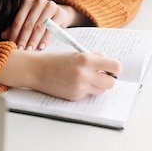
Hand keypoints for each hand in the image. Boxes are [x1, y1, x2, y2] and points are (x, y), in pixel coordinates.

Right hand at [0, 49, 121, 100]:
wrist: (36, 70)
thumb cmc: (56, 60)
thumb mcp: (76, 53)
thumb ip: (94, 57)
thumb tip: (110, 64)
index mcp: (86, 59)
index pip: (115, 66)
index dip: (115, 68)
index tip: (112, 68)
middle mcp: (84, 74)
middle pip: (111, 83)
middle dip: (108, 79)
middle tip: (101, 75)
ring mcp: (80, 87)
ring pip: (101, 90)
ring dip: (97, 85)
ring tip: (86, 78)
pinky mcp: (75, 96)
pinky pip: (89, 95)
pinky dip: (86, 90)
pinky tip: (74, 84)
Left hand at [1, 0, 83, 50]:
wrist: (60, 13)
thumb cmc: (40, 17)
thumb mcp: (28, 19)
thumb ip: (17, 26)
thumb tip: (3, 35)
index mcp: (27, 2)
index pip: (18, 20)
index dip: (14, 34)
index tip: (12, 45)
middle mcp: (38, 2)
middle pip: (28, 24)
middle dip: (23, 39)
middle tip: (21, 50)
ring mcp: (50, 6)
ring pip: (39, 27)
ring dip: (33, 40)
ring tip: (29, 50)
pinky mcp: (59, 13)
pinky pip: (51, 29)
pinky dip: (45, 39)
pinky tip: (41, 47)